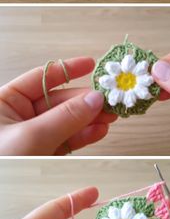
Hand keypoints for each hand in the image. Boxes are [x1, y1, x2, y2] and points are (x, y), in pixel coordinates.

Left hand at [0, 57, 116, 155]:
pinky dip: (83, 136)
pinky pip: (65, 140)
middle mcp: (19, 115)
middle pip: (59, 100)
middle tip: (110, 100)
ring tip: (111, 116)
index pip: (43, 77)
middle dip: (85, 100)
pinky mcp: (41, 153)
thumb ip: (65, 117)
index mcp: (7, 101)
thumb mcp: (30, 137)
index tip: (92, 65)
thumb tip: (95, 98)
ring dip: (89, 119)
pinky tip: (99, 130)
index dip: (69, 69)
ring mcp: (31, 135)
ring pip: (65, 121)